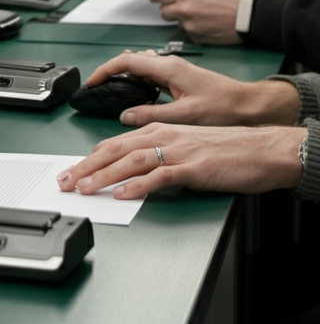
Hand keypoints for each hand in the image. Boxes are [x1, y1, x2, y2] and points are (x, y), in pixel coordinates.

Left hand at [56, 123, 305, 199]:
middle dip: (86, 167)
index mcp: (156, 130)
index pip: (113, 144)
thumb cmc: (223, 150)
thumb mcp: (181, 147)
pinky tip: (123, 193)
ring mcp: (177, 151)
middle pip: (114, 150)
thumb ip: (155, 156)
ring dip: (104, 176)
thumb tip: (128, 172)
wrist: (259, 149)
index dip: (88, 158)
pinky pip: (161, 176)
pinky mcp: (194, 167)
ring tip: (84, 189)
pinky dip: (140, 185)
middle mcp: (162, 136)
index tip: (70, 172)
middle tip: (65, 182)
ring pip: (131, 161)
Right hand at [82, 51, 299, 126]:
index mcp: (167, 68)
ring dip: (125, 77)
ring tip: (115, 94)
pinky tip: (141, 98)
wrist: (251, 105)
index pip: (125, 61)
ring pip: (140, 67)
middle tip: (99, 88)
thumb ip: (152, 114)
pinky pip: (151, 74)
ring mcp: (174, 69)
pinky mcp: (180, 77)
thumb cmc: (224, 108)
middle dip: (111, 72)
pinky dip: (139, 82)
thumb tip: (126, 116)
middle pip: (130, 61)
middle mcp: (169, 64)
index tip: (92, 82)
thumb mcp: (185, 115)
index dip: (105, 70)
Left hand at [148, 0, 243, 44]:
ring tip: (201, 14)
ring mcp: (190, 25)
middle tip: (184, 6)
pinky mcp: (198, 38)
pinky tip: (209, 24)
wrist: (254, 13)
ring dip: (184, 19)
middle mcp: (184, 8)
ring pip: (177, 23)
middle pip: (163, 11)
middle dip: (171, 8)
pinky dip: (196, 29)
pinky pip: (190, 33)